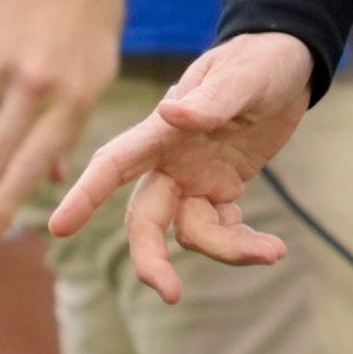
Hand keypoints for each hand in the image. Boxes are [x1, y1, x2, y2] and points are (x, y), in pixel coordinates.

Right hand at [48, 33, 316, 302]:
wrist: (293, 64)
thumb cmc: (261, 60)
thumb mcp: (244, 75)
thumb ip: (211, 99)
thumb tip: (170, 113)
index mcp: (165, 130)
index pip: (114, 162)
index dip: (85, 194)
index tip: (59, 227)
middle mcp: (171, 160)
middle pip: (146, 219)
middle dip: (152, 258)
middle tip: (171, 293)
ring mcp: (194, 178)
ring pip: (190, 232)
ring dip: (226, 250)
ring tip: (272, 252)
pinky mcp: (221, 189)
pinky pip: (221, 230)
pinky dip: (242, 244)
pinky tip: (272, 248)